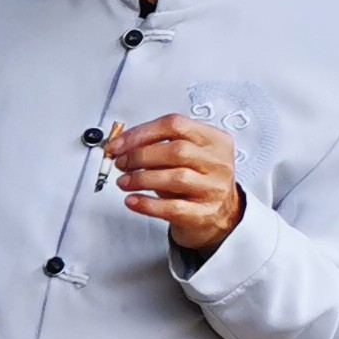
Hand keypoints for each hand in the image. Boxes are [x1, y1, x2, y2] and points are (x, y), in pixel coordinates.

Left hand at [108, 113, 245, 251]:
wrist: (221, 213)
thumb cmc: (197, 180)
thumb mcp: (186, 156)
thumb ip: (159, 147)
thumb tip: (121, 148)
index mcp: (214, 139)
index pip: (175, 125)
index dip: (140, 133)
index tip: (117, 145)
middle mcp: (217, 162)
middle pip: (176, 151)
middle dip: (139, 156)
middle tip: (120, 163)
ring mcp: (213, 188)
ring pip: (175, 178)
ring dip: (141, 179)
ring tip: (123, 182)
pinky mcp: (203, 213)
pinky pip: (173, 208)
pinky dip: (147, 204)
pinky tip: (132, 201)